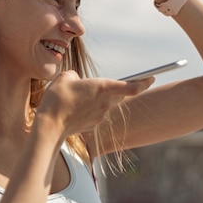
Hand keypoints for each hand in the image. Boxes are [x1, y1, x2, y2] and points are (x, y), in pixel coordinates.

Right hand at [37, 70, 153, 135]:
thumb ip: (75, 76)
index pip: (132, 87)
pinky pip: (97, 112)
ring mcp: (100, 115)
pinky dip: (91, 108)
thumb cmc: (57, 99)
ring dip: (101, 98)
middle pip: (120, 94)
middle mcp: (106, 102)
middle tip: (121, 83)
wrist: (51, 125)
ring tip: (81, 95)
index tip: (152, 78)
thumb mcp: (64, 77)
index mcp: (103, 87)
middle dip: (122, 89)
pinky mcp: (93, 124)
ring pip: (107, 103)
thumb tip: (77, 82)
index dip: (144, 83)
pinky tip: (77, 106)